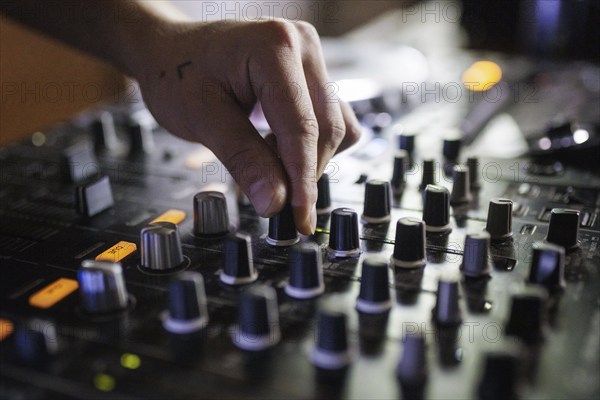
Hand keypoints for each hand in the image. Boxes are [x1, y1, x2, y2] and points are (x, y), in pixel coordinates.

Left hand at [131, 19, 360, 234]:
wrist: (170, 51)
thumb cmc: (177, 73)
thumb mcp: (203, 119)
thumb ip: (243, 160)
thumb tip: (275, 202)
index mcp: (275, 47)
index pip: (301, 126)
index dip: (302, 178)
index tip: (299, 216)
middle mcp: (303, 46)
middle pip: (327, 128)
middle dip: (305, 171)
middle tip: (275, 200)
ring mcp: (312, 58)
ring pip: (336, 125)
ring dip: (310, 156)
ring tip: (265, 157)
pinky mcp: (312, 74)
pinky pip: (333, 118)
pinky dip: (311, 143)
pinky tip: (277, 144)